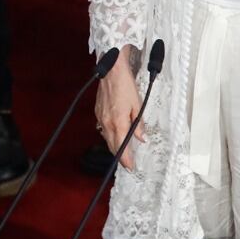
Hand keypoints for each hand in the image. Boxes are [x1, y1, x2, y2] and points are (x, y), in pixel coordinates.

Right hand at [94, 49, 145, 169]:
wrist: (111, 72)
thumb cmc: (125, 86)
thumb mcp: (138, 105)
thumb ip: (139, 124)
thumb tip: (141, 137)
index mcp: (118, 122)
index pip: (122, 146)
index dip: (126, 159)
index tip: (130, 166)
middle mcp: (107, 122)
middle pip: (112, 145)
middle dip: (120, 155)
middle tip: (127, 163)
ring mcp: (101, 117)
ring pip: (107, 138)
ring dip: (114, 146)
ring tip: (122, 152)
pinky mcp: (98, 112)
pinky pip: (103, 129)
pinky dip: (109, 136)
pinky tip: (114, 135)